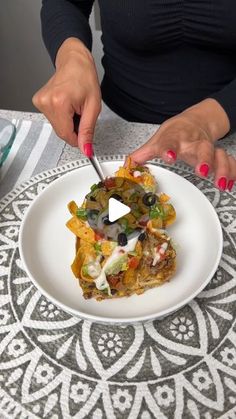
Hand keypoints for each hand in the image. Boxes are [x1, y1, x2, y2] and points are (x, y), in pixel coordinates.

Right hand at [33, 37, 100, 154]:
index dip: (78, 139)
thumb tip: (86, 149)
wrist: (74, 60)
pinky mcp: (38, 102)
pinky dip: (62, 117)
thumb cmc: (85, 77)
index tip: (86, 136)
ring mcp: (40, 102)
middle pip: (61, 132)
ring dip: (68, 123)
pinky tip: (67, 105)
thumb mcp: (93, 106)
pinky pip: (53, 119)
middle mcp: (46, 102)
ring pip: (57, 127)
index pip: (66, 135)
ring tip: (75, 107)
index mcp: (59, 103)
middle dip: (74, 129)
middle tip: (82, 114)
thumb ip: (88, 130)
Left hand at [130, 99, 235, 190]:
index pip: (170, 142)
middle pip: (201, 148)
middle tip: (201, 171)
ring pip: (218, 155)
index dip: (168, 149)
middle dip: (203, 159)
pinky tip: (231, 182)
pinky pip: (228, 161)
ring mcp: (207, 148)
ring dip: (220, 168)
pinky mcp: (217, 155)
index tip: (168, 157)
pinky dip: (232, 171)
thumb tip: (128, 162)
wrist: (195, 121)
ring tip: (220, 182)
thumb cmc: (175, 132)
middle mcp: (193, 142)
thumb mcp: (158, 139)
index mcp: (176, 137)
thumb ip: (145, 152)